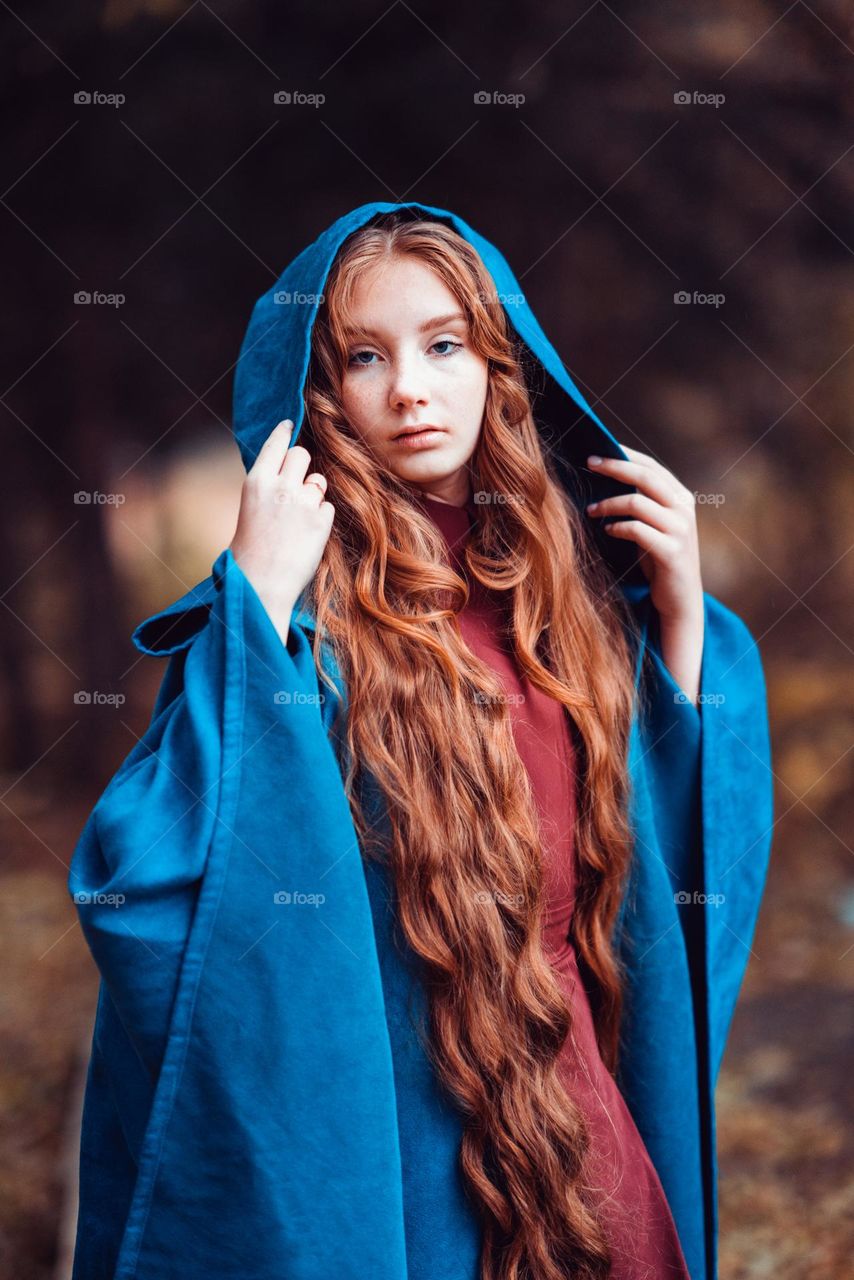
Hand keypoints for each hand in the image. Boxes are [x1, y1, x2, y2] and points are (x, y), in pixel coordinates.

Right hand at [229, 420, 334, 635]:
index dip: (285, 432)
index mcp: (256, 482)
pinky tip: (306, 535)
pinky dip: (321, 518)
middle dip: (302, 465)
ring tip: (298, 520)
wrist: (261, 584)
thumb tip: (289, 468)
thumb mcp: (251, 509)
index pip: (276, 444)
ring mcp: (303, 502)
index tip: (290, 424)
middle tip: (297, 484)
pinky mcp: (321, 520)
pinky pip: (327, 507)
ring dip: (313, 494)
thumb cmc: (251, 551)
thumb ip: (269, 486)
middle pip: (302, 454)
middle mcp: (280, 486)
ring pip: (319, 481)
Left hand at [585, 445, 702, 623]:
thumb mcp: (654, 525)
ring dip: (608, 503)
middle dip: (614, 468)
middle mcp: (684, 509)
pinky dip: (617, 527)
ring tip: (590, 509)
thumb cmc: (659, 559)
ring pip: (637, 503)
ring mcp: (680, 530)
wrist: (680, 599)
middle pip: (645, 477)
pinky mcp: (671, 552)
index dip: (624, 456)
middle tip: (588, 464)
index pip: (651, 466)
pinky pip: (637, 531)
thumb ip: (642, 502)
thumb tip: (606, 476)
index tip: (596, 452)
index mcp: (681, 497)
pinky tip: (607, 530)